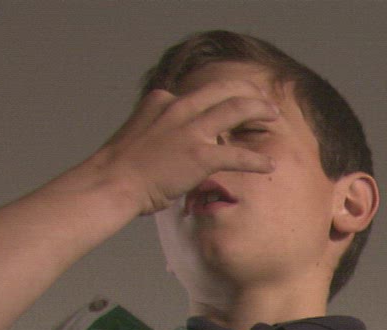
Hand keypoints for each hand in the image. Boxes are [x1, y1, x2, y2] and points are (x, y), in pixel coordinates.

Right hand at [85, 78, 279, 215]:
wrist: (111, 183)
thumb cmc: (120, 168)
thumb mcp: (139, 133)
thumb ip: (160, 129)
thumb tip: (173, 142)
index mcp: (163, 100)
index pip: (200, 92)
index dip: (224, 96)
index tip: (237, 102)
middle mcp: (178, 107)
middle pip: (224, 89)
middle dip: (250, 92)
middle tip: (265, 103)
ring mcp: (189, 130)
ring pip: (237, 108)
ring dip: (260, 111)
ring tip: (275, 118)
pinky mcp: (198, 155)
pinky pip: (237, 154)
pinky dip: (257, 159)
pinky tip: (269, 165)